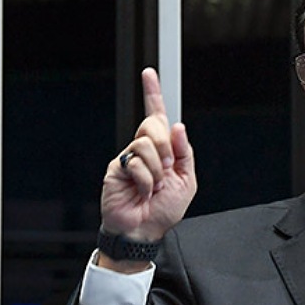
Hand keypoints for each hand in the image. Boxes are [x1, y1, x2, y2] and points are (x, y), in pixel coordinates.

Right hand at [100, 68, 196, 247]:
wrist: (144, 232)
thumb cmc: (163, 211)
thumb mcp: (186, 181)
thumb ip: (184, 153)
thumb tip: (176, 126)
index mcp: (162, 150)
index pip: (157, 116)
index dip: (153, 94)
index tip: (149, 73)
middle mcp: (144, 150)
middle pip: (153, 124)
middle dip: (166, 147)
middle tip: (167, 170)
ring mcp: (129, 157)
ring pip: (146, 143)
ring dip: (157, 168)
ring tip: (154, 186)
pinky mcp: (117, 168)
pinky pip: (136, 162)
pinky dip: (146, 180)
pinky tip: (142, 192)